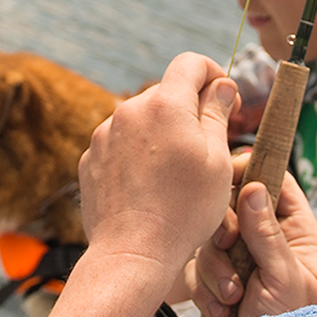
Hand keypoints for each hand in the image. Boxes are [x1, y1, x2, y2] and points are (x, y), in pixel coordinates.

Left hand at [79, 53, 238, 277]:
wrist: (132, 253)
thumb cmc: (184, 211)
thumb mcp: (217, 161)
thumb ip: (217, 114)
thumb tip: (220, 86)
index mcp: (165, 105)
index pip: (190, 63)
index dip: (213, 74)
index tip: (225, 101)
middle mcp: (129, 111)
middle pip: (166, 93)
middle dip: (189, 111)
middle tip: (207, 148)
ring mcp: (104, 135)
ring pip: (143, 120)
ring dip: (162, 135)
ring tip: (176, 175)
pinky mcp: (91, 159)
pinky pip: (121, 144)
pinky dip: (139, 155)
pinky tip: (150, 187)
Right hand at [190, 168, 316, 316]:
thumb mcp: (286, 279)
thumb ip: (267, 234)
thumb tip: (252, 187)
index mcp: (298, 235)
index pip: (277, 184)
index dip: (253, 175)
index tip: (228, 178)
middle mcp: (268, 245)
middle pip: (234, 209)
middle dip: (225, 233)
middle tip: (226, 246)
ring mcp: (240, 265)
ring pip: (210, 242)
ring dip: (215, 270)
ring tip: (231, 297)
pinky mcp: (217, 285)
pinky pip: (196, 272)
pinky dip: (204, 291)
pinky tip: (221, 312)